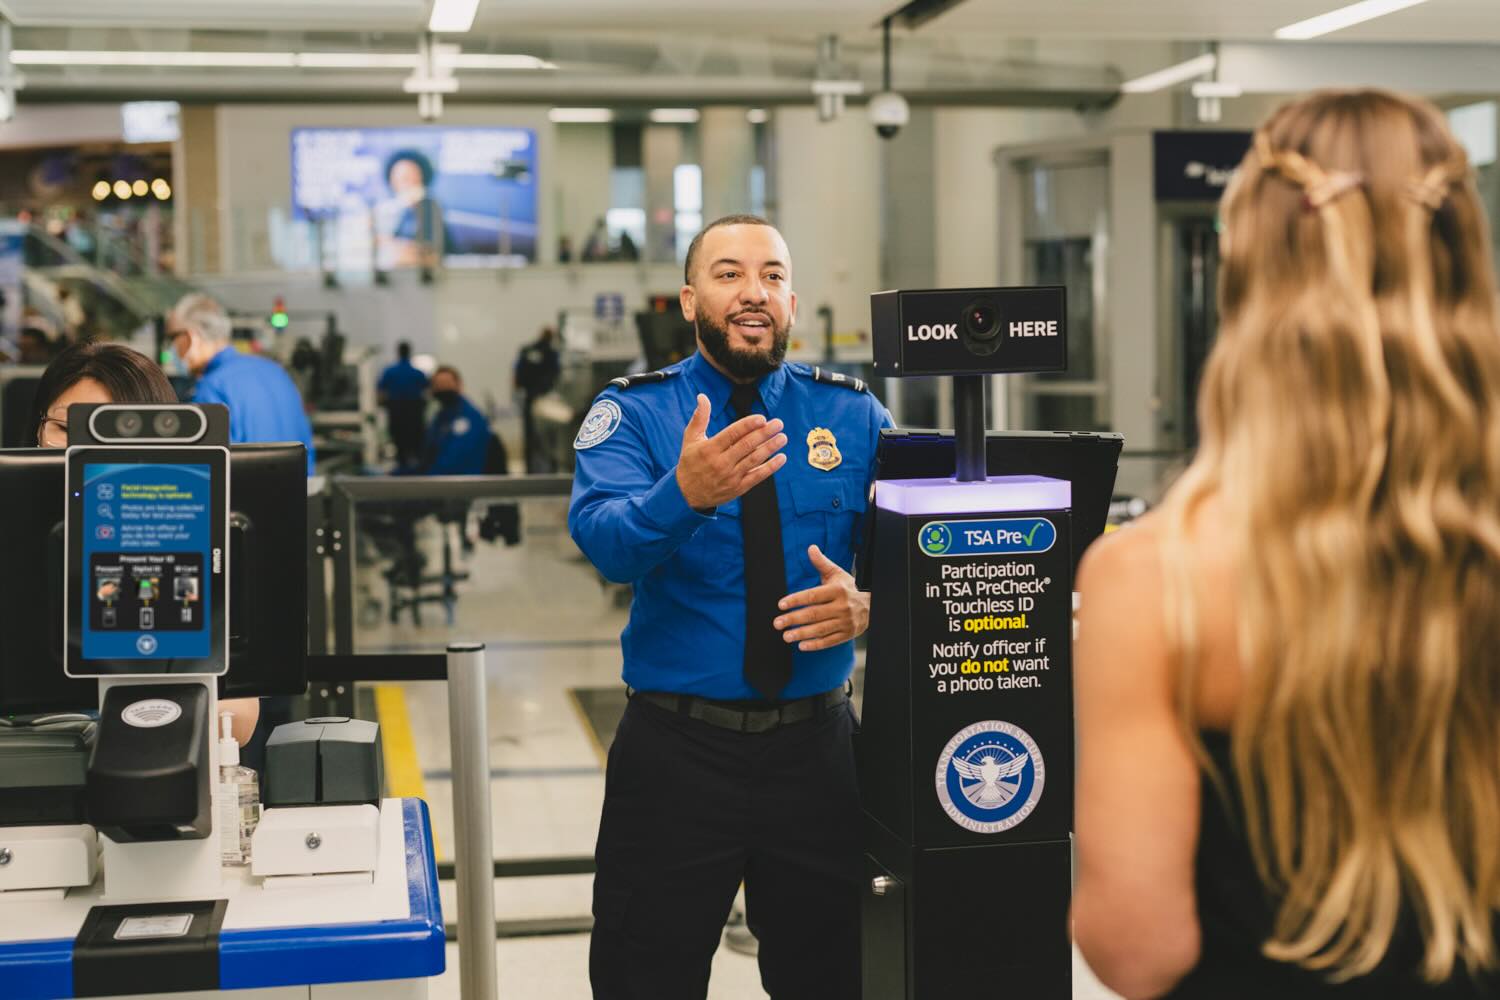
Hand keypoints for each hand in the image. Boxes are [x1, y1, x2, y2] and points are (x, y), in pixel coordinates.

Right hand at [675, 393, 787, 509]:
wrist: (687, 494)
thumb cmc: (690, 462)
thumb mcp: (690, 439)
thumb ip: (699, 417)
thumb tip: (702, 396)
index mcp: (709, 448)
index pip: (732, 434)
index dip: (748, 425)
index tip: (762, 418)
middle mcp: (721, 462)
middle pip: (746, 445)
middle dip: (764, 433)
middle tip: (778, 423)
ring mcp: (730, 476)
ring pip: (754, 460)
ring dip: (770, 448)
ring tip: (783, 437)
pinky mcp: (738, 488)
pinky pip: (757, 476)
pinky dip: (771, 467)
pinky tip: (781, 458)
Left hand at [774, 545, 869, 651]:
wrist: (871, 606)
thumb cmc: (847, 588)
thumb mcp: (836, 574)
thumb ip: (822, 563)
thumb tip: (811, 548)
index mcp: (838, 590)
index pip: (813, 595)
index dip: (796, 600)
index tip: (781, 604)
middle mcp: (842, 606)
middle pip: (814, 614)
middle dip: (794, 619)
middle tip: (777, 623)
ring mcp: (845, 622)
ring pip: (820, 629)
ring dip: (801, 634)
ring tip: (786, 636)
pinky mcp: (847, 634)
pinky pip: (829, 641)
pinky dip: (815, 644)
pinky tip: (801, 646)